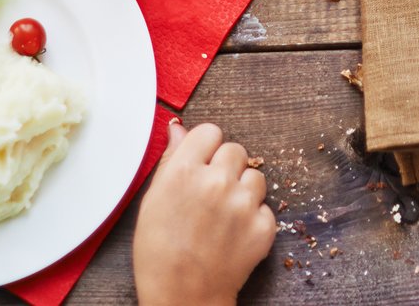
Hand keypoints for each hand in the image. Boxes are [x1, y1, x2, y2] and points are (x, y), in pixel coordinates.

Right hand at [134, 120, 277, 305]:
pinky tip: (234, 234)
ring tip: (224, 215)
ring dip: (243, 190)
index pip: (210, 131)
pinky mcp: (264, 225)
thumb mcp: (153, 202)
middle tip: (211, 194)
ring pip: (255, 175)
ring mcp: (243, 203)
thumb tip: (178, 129)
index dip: (206, 148)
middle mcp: (217, 181)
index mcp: (185, 171)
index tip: (202, 163)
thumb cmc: (159, 255)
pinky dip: (254, 218)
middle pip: (235, 150)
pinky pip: (266, 207)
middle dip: (226, 167)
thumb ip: (171, 160)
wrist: (182, 297)